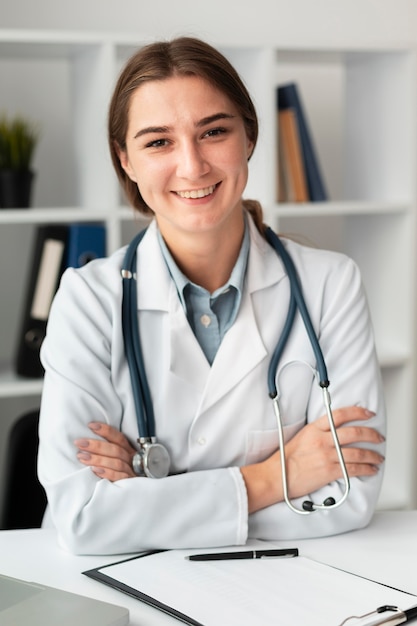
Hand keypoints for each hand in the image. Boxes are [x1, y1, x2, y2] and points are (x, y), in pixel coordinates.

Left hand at [75, 423, 136, 480]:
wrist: (136, 494)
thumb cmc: (121, 474)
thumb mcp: (117, 461)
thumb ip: (108, 452)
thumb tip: (86, 443)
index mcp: (129, 451)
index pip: (118, 438)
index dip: (105, 431)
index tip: (90, 426)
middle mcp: (131, 460)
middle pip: (115, 450)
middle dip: (96, 445)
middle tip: (80, 443)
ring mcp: (131, 472)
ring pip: (116, 463)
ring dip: (98, 459)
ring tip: (82, 457)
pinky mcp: (129, 484)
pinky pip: (119, 477)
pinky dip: (107, 473)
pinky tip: (95, 470)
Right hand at [241, 406, 384, 512]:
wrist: (278, 476)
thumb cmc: (285, 459)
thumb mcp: (301, 437)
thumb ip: (318, 433)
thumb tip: (333, 432)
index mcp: (314, 429)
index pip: (340, 415)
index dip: (358, 412)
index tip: (368, 413)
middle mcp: (322, 440)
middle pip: (354, 433)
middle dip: (371, 434)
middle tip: (378, 437)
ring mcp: (327, 455)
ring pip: (358, 452)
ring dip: (372, 455)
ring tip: (378, 457)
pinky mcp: (330, 470)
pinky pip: (354, 468)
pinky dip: (366, 469)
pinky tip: (371, 469)